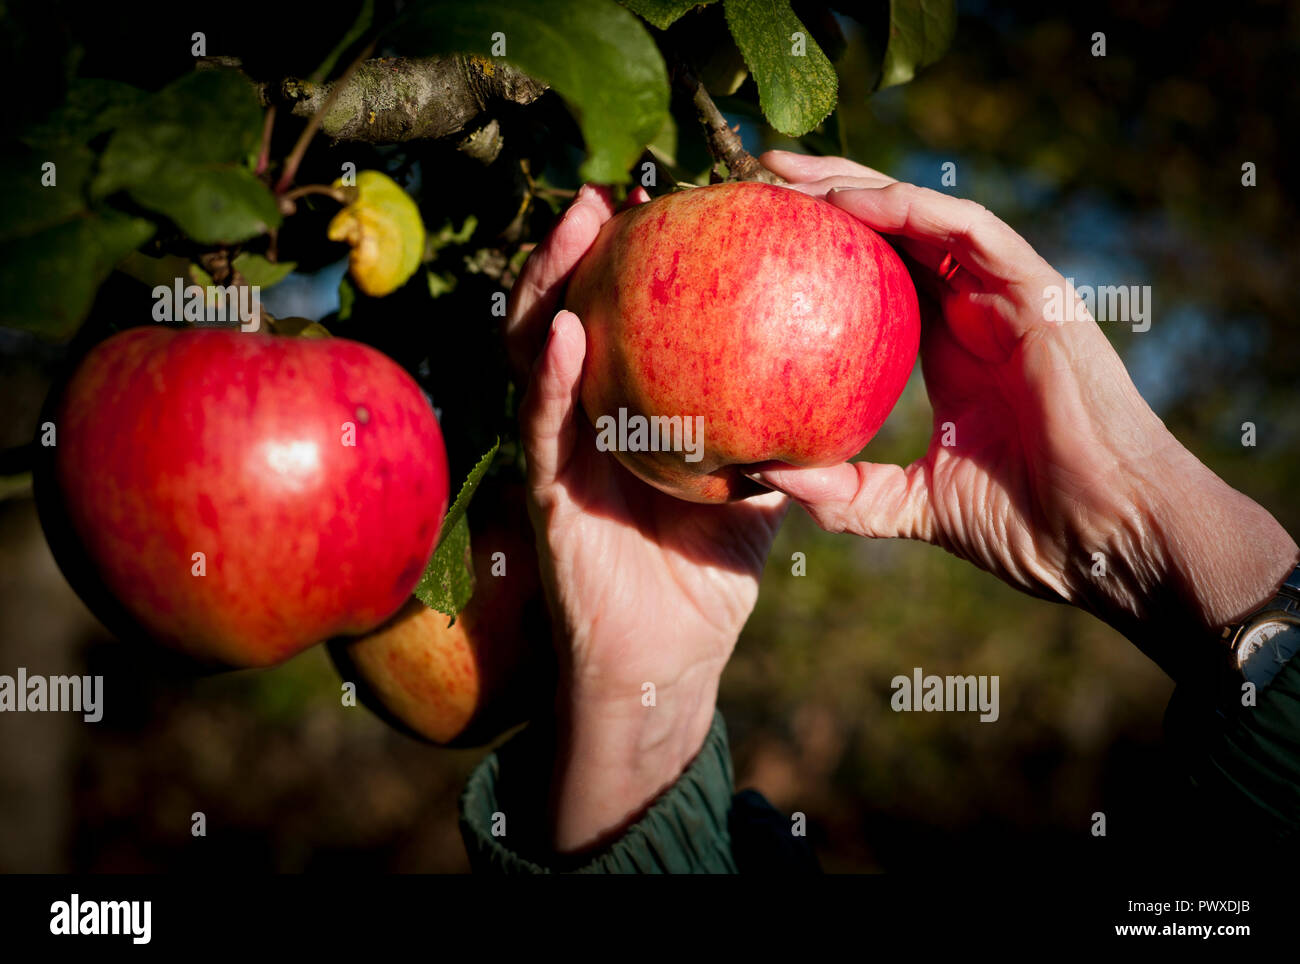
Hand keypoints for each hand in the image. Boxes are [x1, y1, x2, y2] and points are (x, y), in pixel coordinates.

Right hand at [509, 185, 787, 852]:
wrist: (668, 664)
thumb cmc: (710, 575)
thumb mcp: (757, 489)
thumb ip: (779, 434)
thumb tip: (836, 373)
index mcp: (625, 413)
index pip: (620, 320)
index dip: (630, 263)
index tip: (664, 202)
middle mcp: (581, 423)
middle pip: (568, 315)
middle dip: (579, 250)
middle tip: (608, 190)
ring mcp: (556, 457)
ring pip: (534, 356)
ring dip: (547, 288)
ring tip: (575, 226)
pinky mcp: (544, 501)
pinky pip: (542, 432)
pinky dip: (548, 381)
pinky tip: (563, 332)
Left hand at [752, 151, 1296, 676]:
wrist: (1108, 537)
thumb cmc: (1027, 525)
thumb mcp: (913, 506)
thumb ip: (844, 492)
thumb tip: (765, 474)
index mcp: (948, 349)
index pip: (875, 280)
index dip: (821, 251)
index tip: (755, 238)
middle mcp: (975, 311)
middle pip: (892, 232)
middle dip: (825, 197)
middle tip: (756, 181)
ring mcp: (1008, 296)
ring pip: (923, 216)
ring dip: (854, 186)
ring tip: (786, 173)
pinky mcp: (1037, 290)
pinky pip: (967, 230)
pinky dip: (908, 208)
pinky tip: (848, 201)